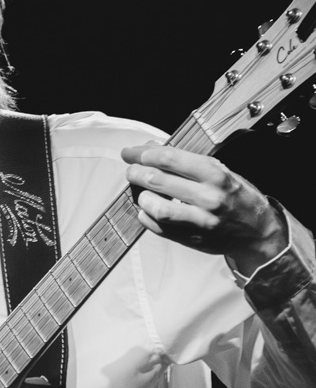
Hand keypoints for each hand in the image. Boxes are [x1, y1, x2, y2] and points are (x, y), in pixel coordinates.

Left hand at [121, 144, 286, 273]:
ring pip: (155, 207)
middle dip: (136, 172)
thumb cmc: (236, 197)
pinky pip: (157, 226)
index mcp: (215, 175)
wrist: (257, 231)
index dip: (144, 153)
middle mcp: (208, 197)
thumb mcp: (219, 171)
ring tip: (141, 191)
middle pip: (158, 180)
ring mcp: (199, 221)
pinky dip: (146, 215)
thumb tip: (151, 149)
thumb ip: (186, 161)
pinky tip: (148, 208)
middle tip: (131, 171)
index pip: (170, 158)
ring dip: (141, 196)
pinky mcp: (191, 238)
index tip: (132, 152)